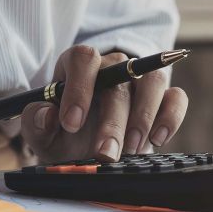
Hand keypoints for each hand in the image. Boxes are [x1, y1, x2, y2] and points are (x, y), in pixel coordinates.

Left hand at [20, 46, 188, 162]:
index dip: (79, 87)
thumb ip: (36, 123)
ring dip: (143, 116)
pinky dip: (171, 117)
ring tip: (131, 149)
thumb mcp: (43, 133)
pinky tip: (157, 140)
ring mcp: (141, 80)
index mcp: (78, 66)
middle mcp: (113, 66)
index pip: (83, 58)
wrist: (89, 145)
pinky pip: (176, 97)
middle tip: (105, 153)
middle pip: (119, 78)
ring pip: (152, 81)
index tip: (71, 123)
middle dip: (112, 120)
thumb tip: (47, 115)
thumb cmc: (65, 134)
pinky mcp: (164, 98)